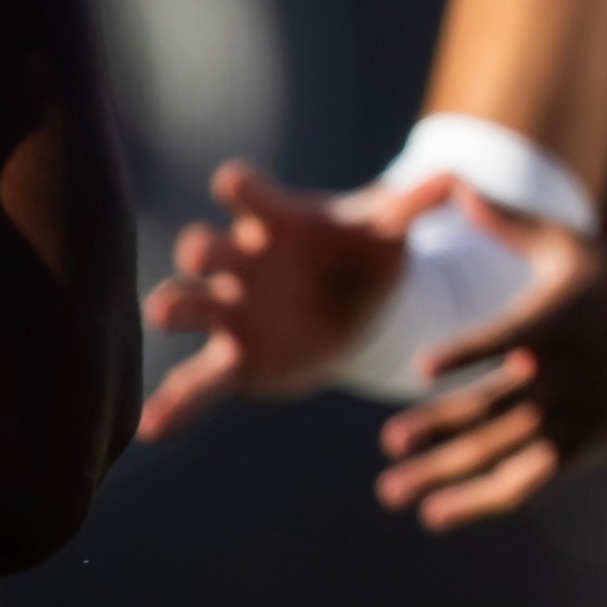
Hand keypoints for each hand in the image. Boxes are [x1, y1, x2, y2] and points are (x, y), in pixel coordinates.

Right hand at [139, 162, 418, 436]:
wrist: (357, 305)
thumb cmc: (363, 253)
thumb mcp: (388, 231)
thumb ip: (413, 208)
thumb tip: (455, 177)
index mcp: (276, 224)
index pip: (252, 197)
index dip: (243, 188)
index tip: (234, 181)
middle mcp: (240, 264)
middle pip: (208, 250)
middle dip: (202, 251)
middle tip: (199, 253)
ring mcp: (230, 311)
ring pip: (190, 305)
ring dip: (175, 307)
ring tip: (161, 314)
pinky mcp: (234, 359)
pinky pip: (198, 383)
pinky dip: (174, 405)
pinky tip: (152, 430)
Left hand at [374, 195, 606, 529]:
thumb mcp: (570, 247)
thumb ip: (507, 223)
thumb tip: (453, 183)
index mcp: (555, 323)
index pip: (505, 340)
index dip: (466, 354)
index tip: (422, 369)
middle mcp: (563, 375)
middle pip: (494, 408)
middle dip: (440, 428)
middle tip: (390, 444)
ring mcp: (573, 417)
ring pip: (503, 454)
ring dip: (447, 476)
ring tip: (393, 491)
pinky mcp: (582, 447)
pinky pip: (529, 481)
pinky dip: (484, 502)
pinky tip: (439, 514)